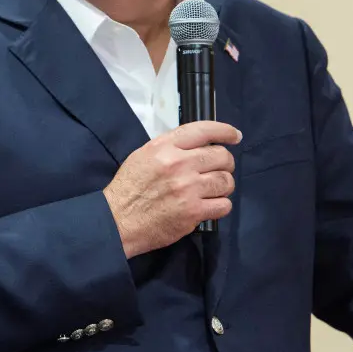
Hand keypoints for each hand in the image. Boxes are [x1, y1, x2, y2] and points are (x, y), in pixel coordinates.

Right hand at [102, 121, 241, 258]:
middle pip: (222, 156)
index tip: (234, 135)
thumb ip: (171, 147)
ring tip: (213, 189)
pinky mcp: (193, 212)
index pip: (203, 130)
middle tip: (220, 169)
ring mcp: (188, 189)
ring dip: (224, 185)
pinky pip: (224, 205)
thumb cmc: (129, 187)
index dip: (224, 131)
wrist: (117, 221)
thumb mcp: (144, 155)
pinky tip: (210, 205)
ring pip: (226, 181)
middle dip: (226, 163)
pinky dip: (220, 205)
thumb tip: (199, 145)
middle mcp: (179, 164)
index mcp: (165, 147)